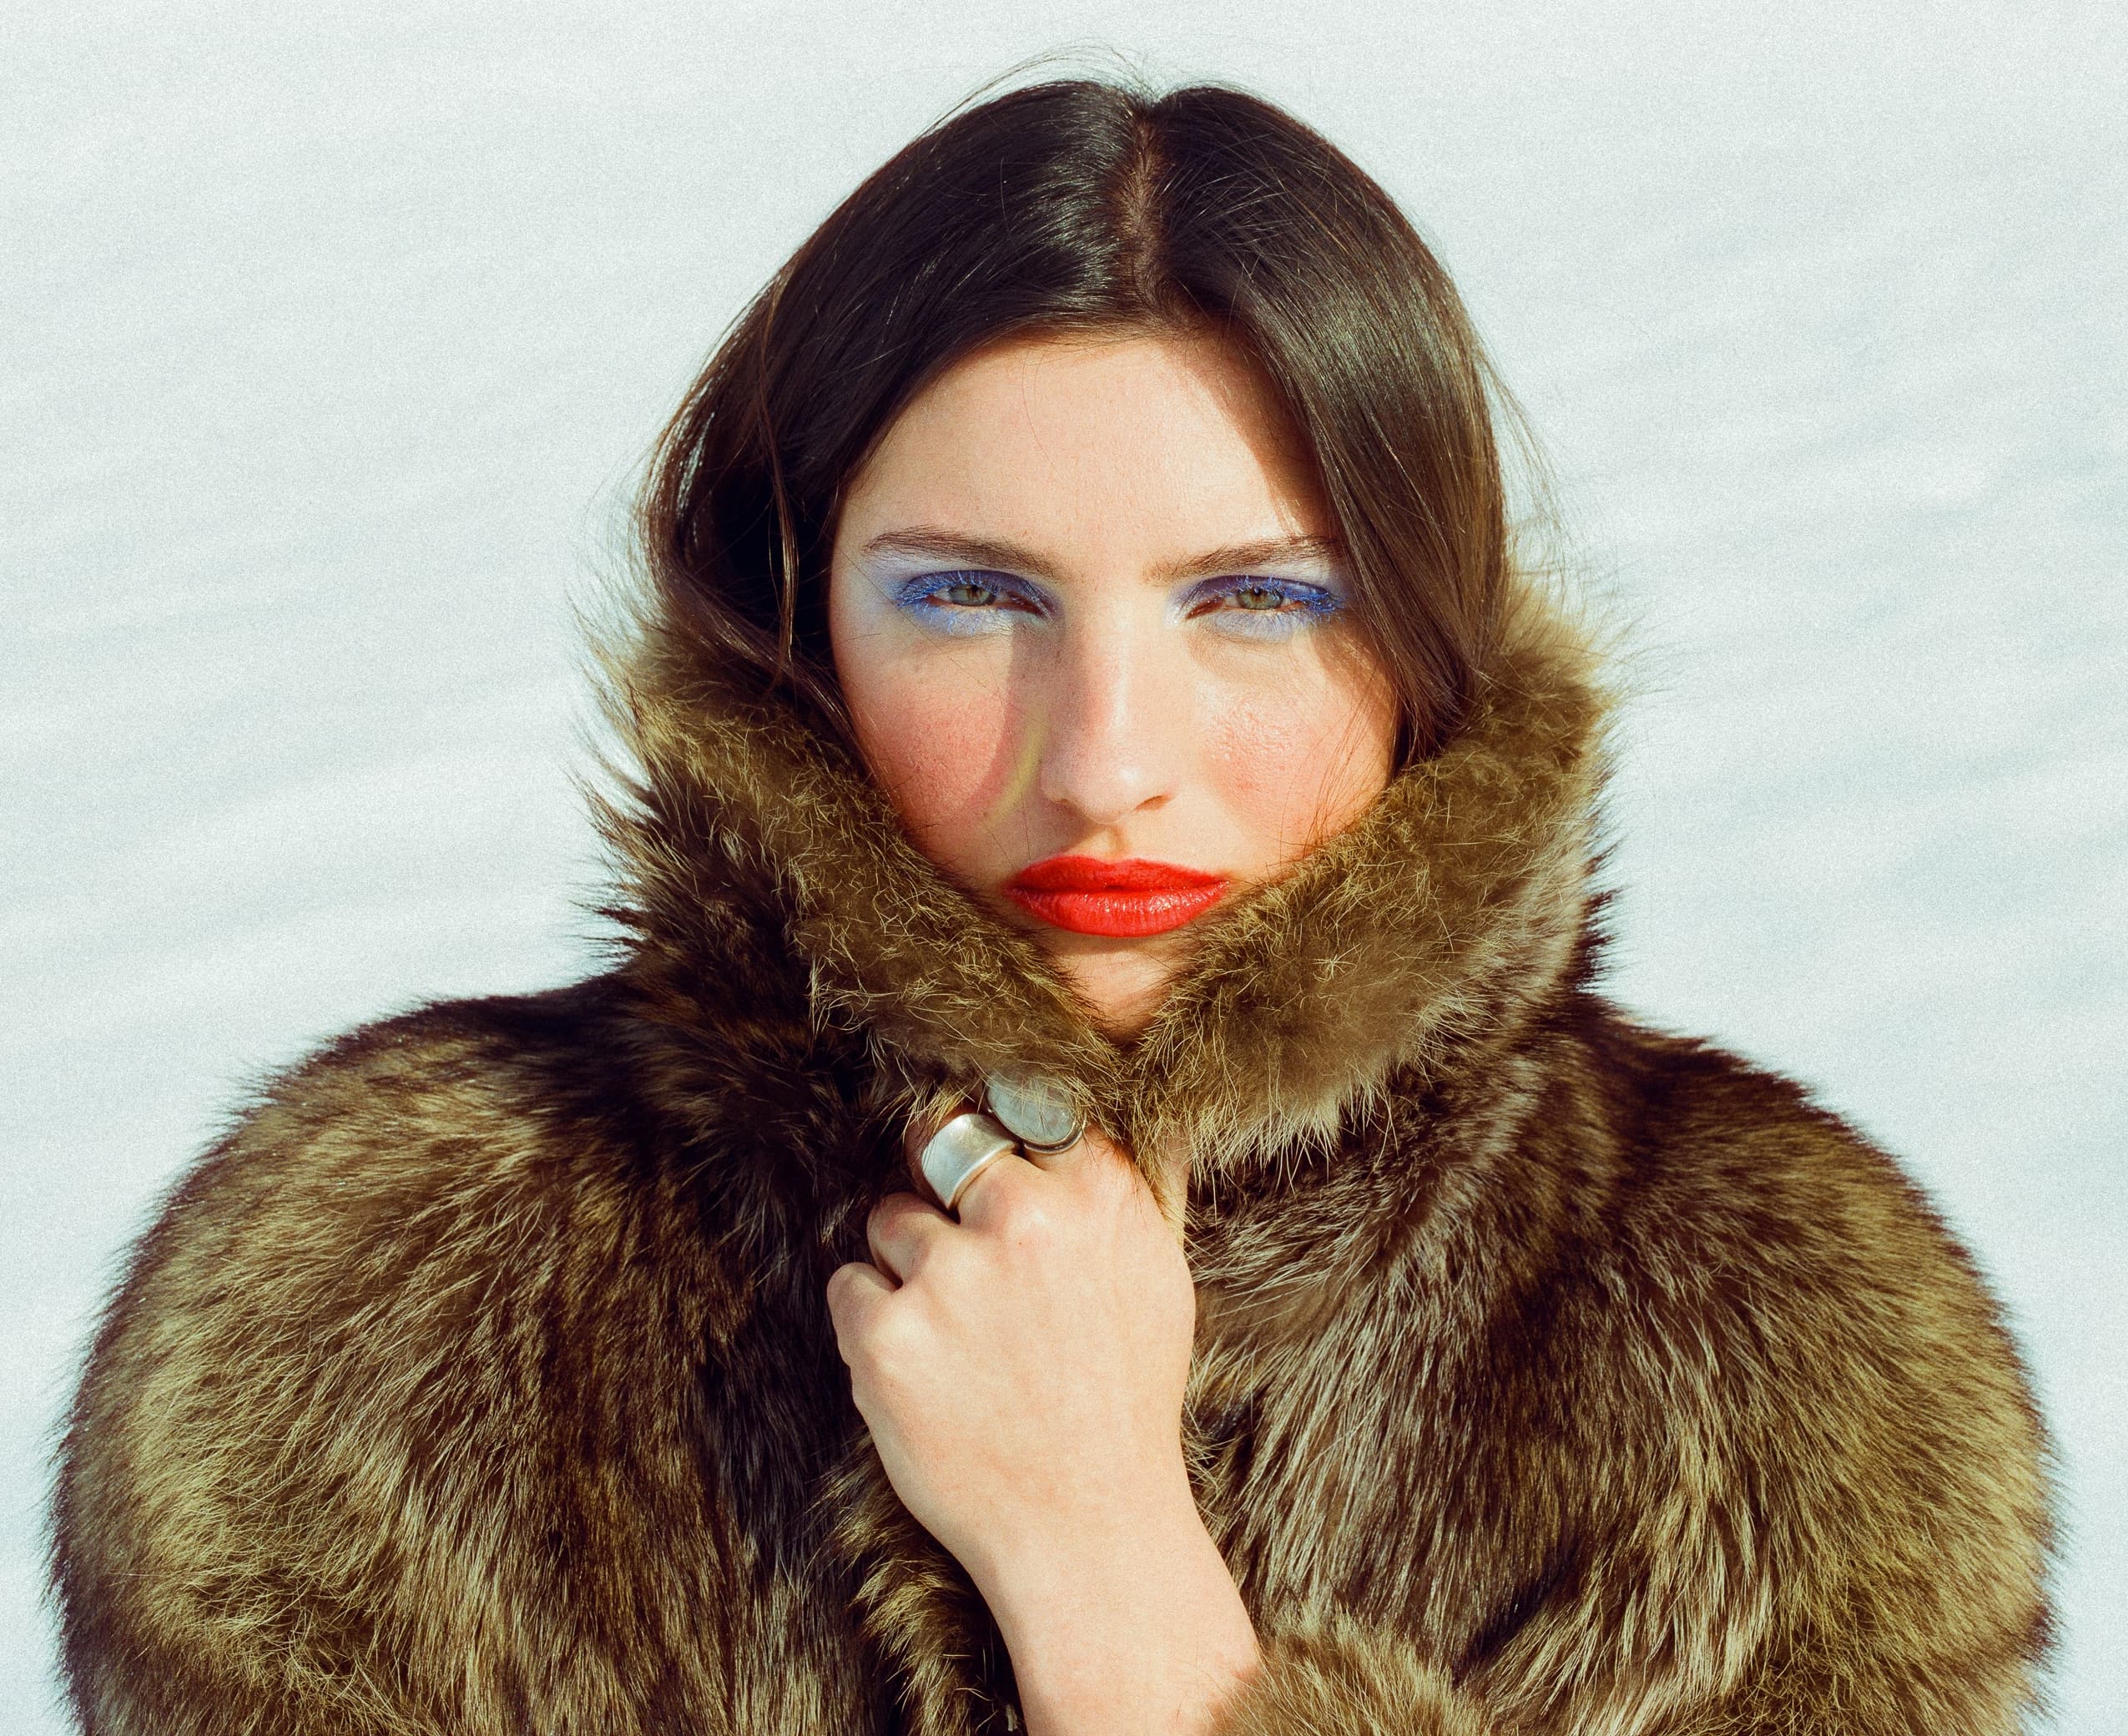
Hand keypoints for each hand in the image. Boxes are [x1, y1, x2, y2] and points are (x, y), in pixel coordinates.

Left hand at [825, 1116, 1258, 1734]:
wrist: (1089, 1528)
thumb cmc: (1124, 1404)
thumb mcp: (1156, 1278)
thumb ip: (1110, 1197)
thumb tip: (1058, 1128)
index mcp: (1097, 1195)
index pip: (1019, 1112)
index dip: (999, 1148)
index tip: (989, 1177)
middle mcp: (1022, 1219)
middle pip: (942, 1145)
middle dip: (942, 1191)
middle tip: (962, 1260)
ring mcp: (949, 1274)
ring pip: (888, 1219)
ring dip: (906, 1266)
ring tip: (955, 1338)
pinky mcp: (885, 1333)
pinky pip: (849, 1287)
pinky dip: (871, 1325)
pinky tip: (923, 1373)